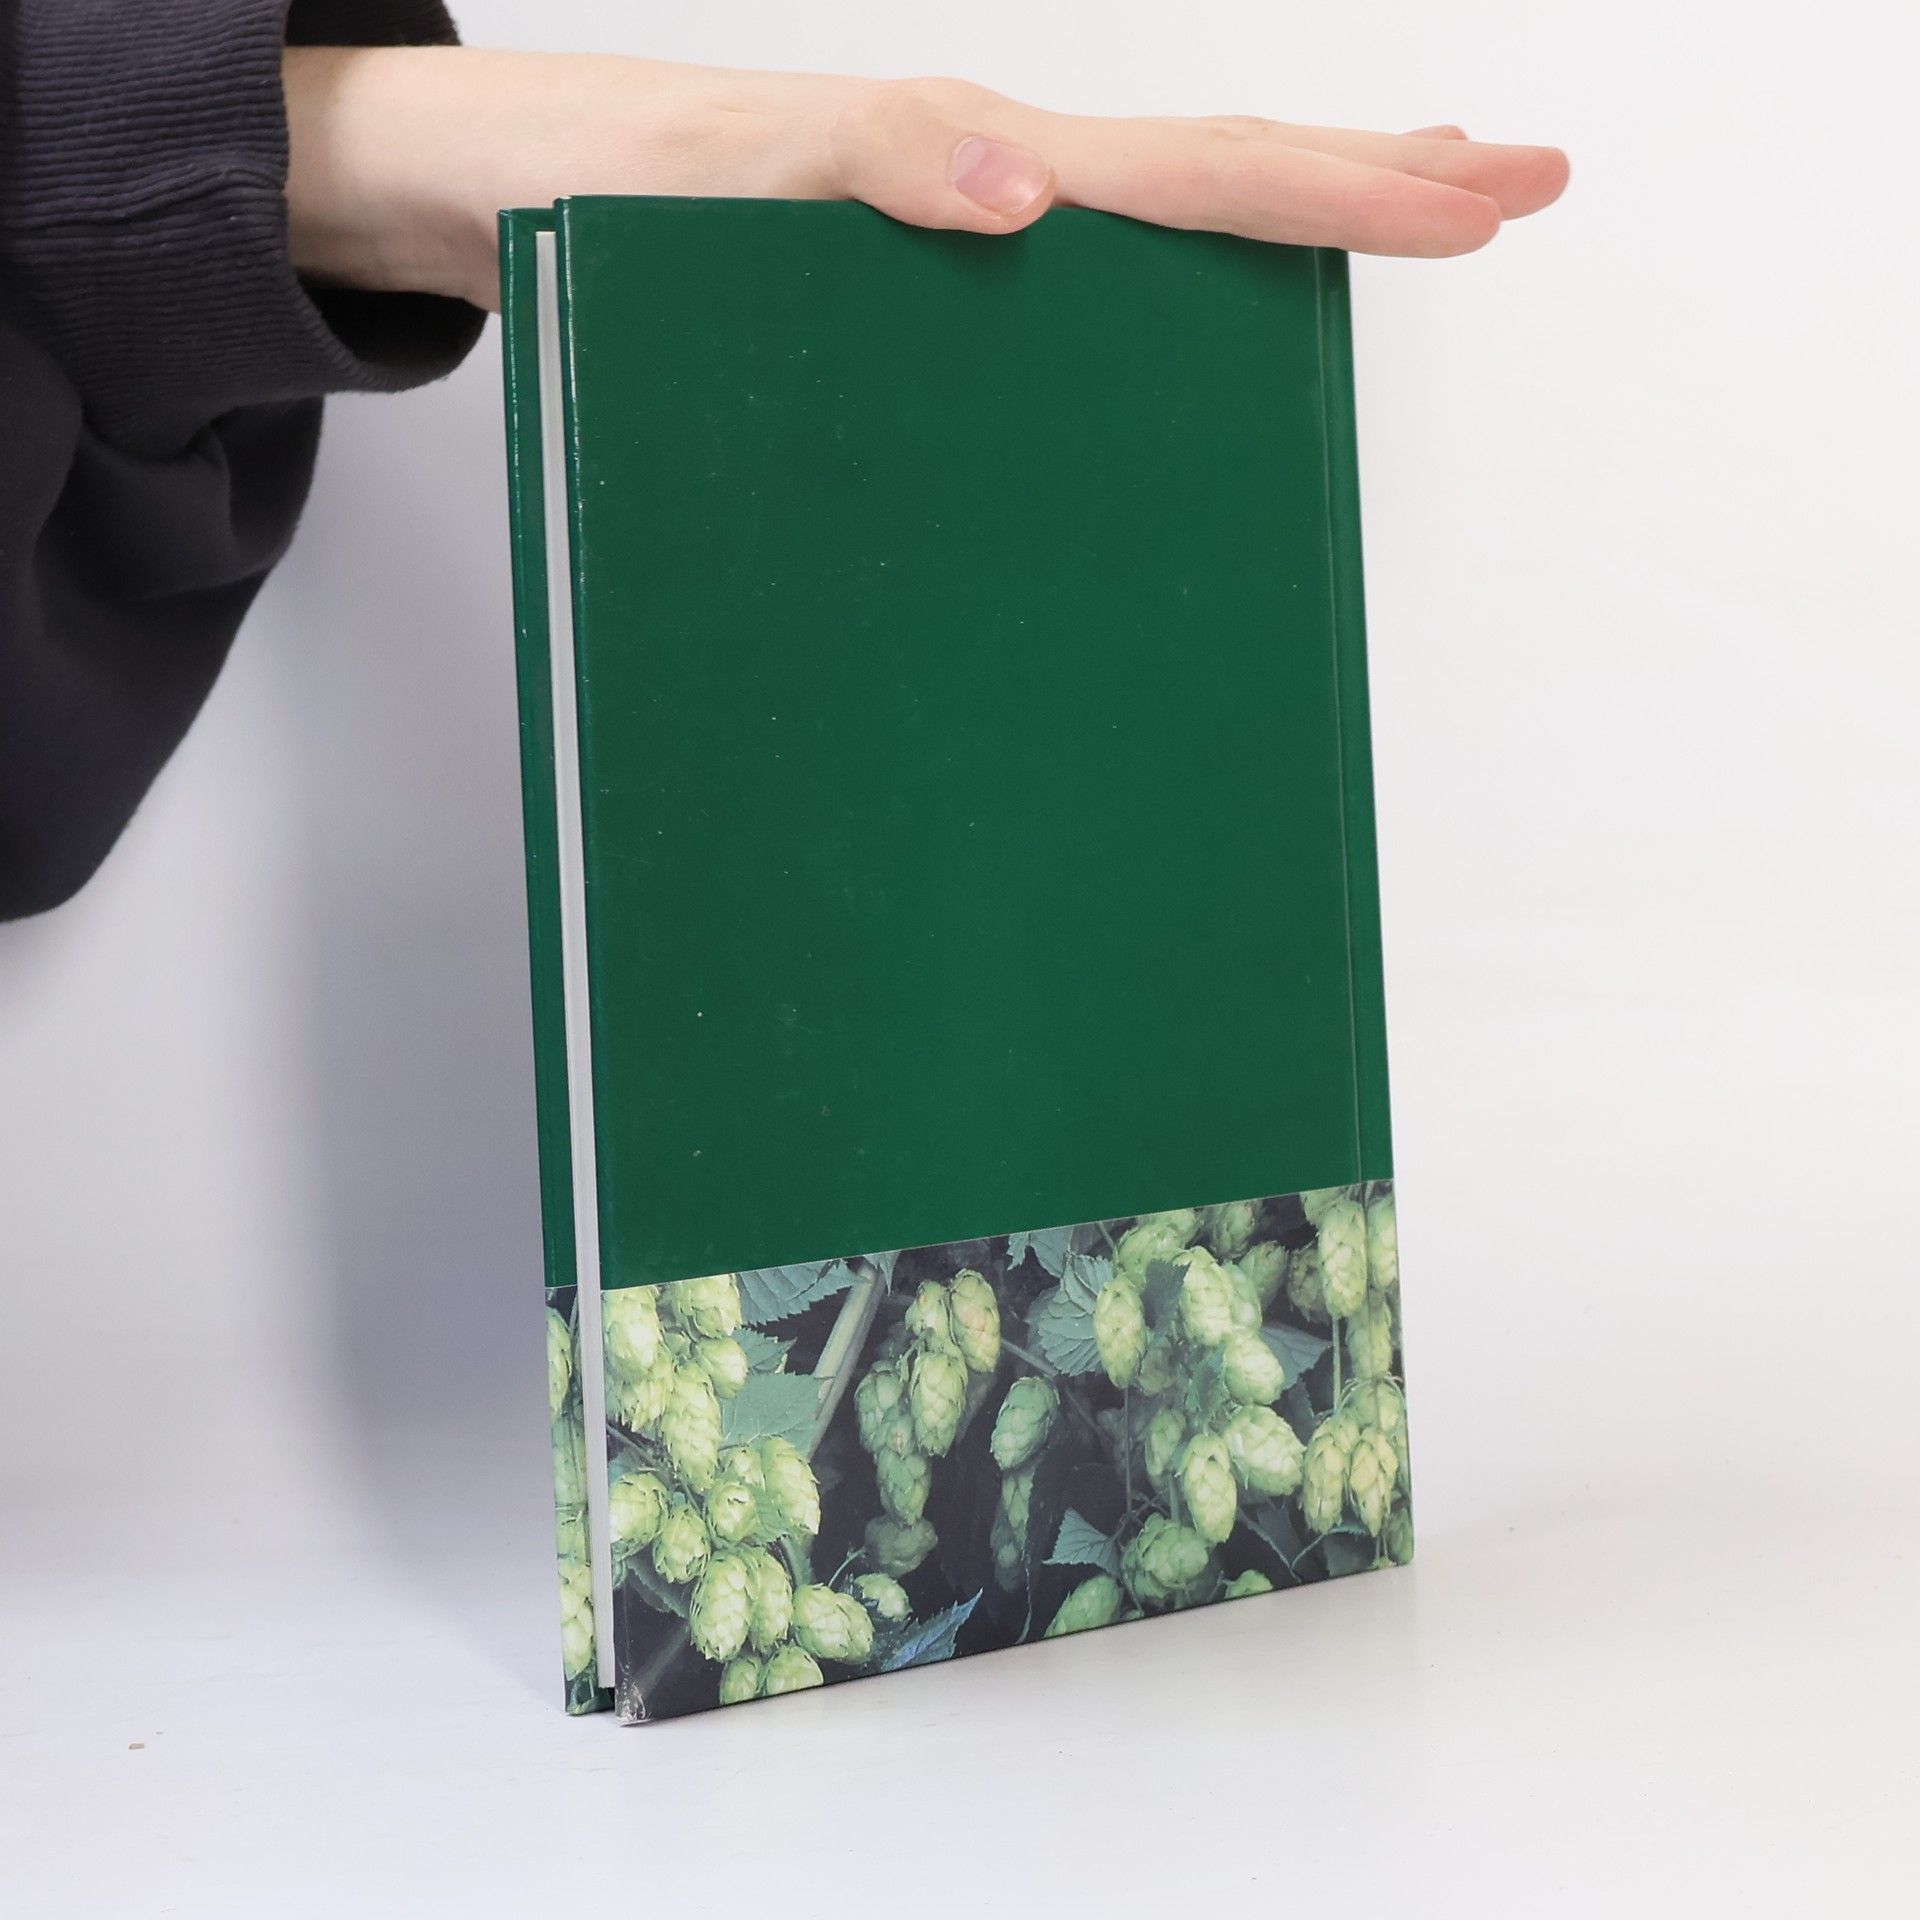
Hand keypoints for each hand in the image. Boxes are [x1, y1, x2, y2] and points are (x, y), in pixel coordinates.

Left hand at [284, 48, 1567, 312]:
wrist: (480, 199)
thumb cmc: (591, 188)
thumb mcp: (721, 174)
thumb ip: (870, 166)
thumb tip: (1035, 190)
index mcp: (972, 158)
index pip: (1201, 168)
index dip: (1351, 184)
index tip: (1492, 191)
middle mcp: (985, 194)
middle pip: (1214, 179)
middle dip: (1374, 183)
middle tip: (1519, 187)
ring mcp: (952, 247)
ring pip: (1156, 233)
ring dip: (1285, 232)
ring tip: (1395, 226)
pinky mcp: (905, 302)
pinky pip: (1066, 306)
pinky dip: (1160, 307)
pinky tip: (1185, 338)